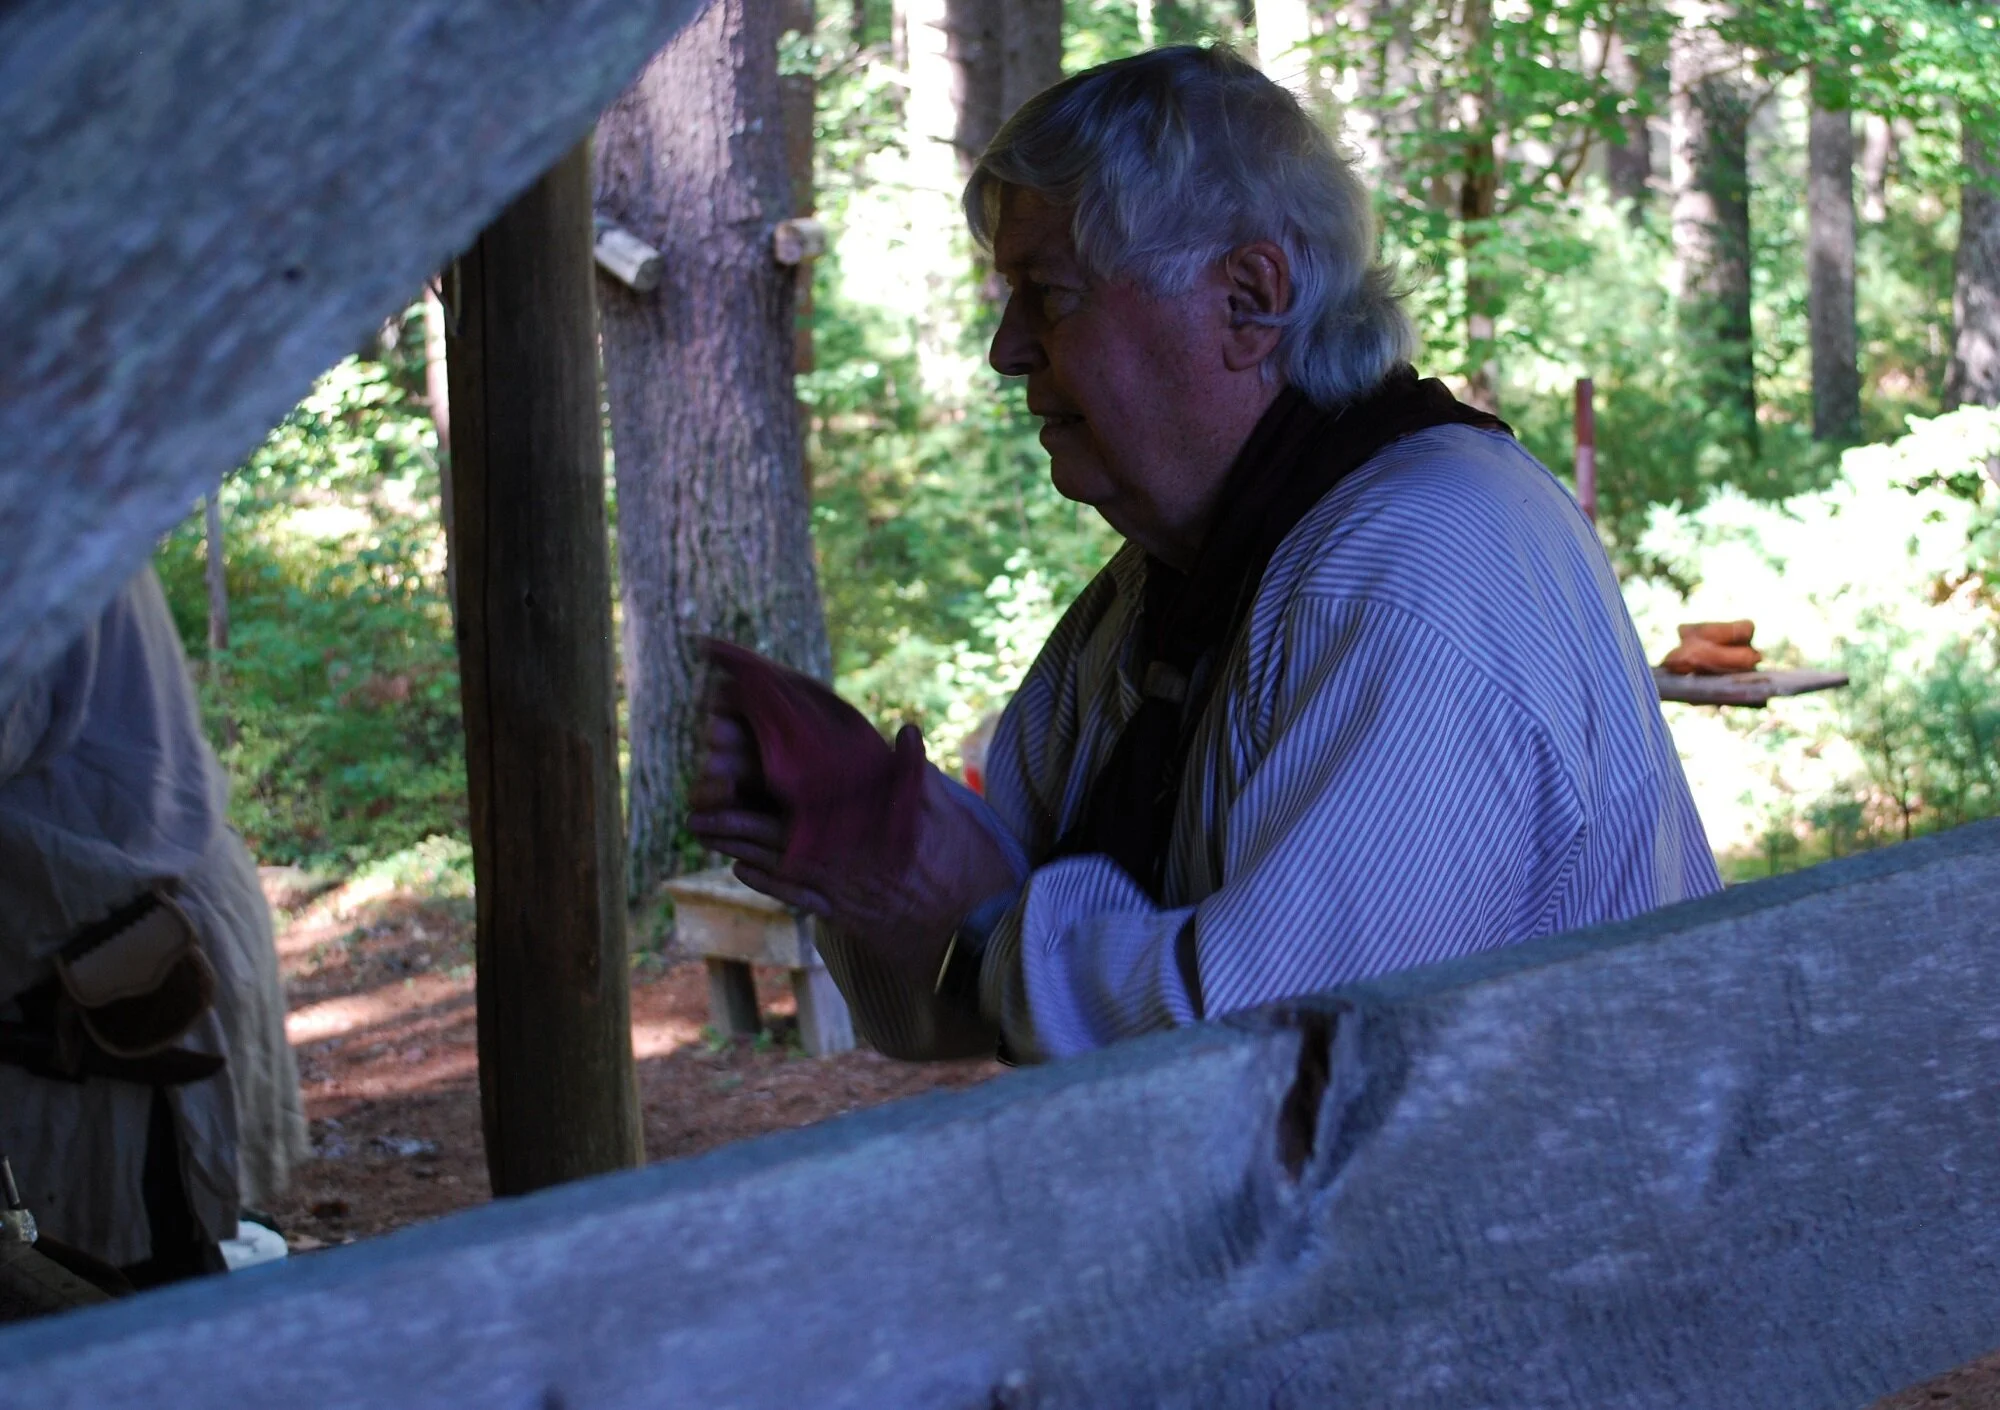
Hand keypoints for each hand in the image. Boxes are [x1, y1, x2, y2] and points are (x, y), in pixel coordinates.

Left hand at [690, 722, 1020, 984]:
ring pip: (778, 864)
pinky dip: (768, 882)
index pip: (798, 798)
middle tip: (694, 809)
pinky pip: (797, 897)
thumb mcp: (951, 814)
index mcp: (860, 827)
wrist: (977, 941)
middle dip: (733, 819)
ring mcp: (841, 889)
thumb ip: (918, 774)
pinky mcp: (848, 916)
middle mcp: (841, 858)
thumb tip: (904, 730)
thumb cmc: (970, 873)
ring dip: (738, 847)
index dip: (760, 781)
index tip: (729, 762)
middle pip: (775, 832)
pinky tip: (743, 872)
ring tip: (703, 832)